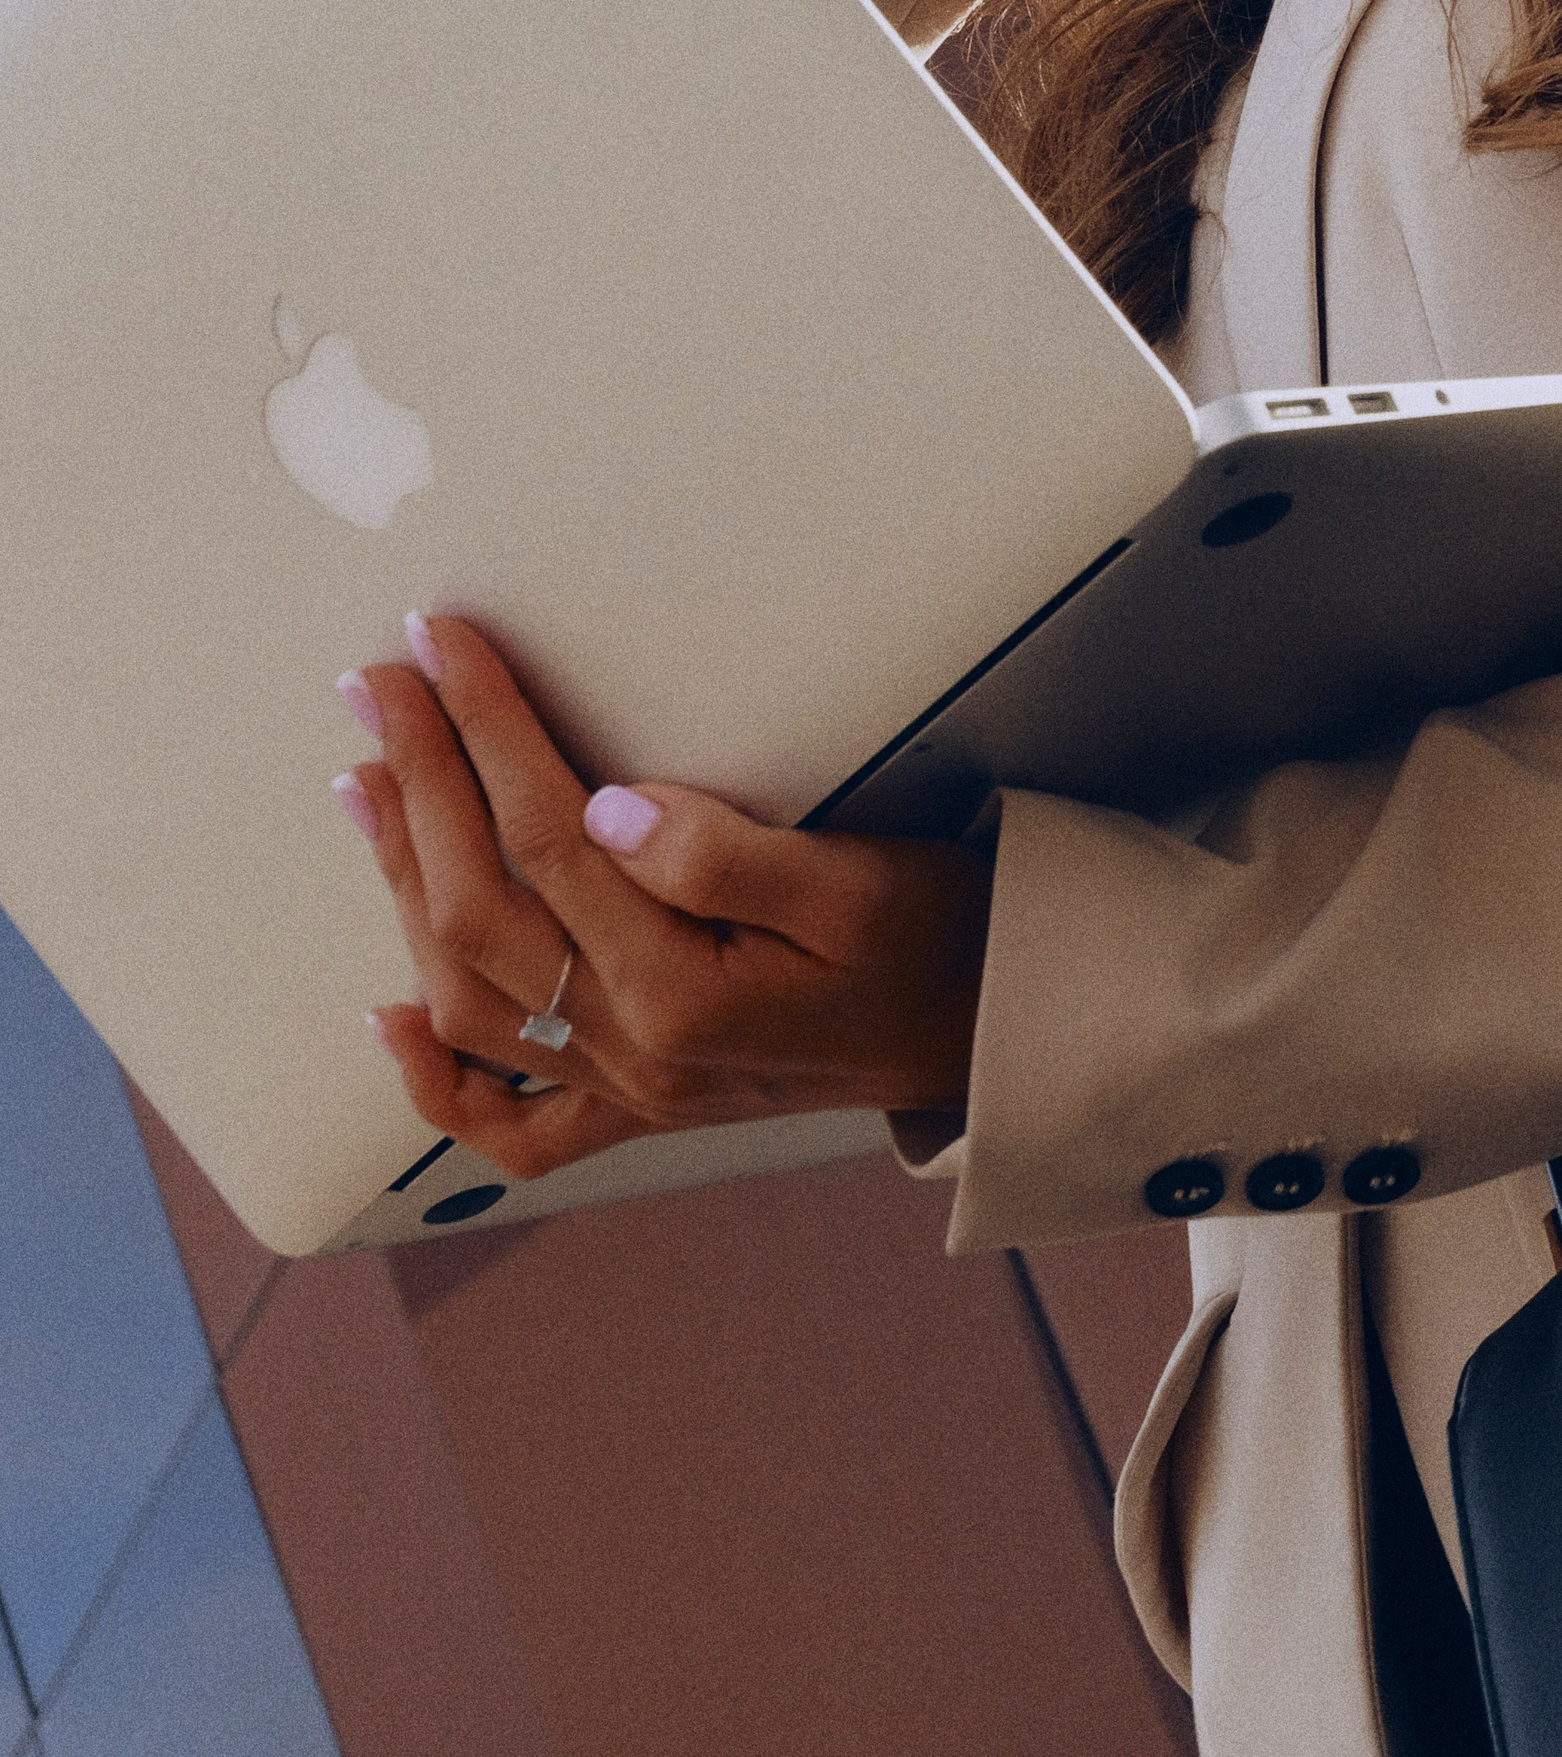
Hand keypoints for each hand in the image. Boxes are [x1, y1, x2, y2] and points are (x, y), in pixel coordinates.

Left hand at [337, 616, 991, 1182]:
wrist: (989, 1034)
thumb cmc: (937, 940)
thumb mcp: (860, 880)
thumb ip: (729, 854)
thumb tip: (607, 807)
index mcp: (684, 992)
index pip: (550, 835)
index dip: (485, 729)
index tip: (443, 642)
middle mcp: (636, 1055)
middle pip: (483, 910)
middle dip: (421, 782)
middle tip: (377, 681)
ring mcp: (630, 1093)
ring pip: (469, 998)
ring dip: (404, 885)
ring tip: (367, 781)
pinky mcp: (641, 1110)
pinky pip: (513, 1123)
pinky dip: (436, 1080)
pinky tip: (388, 1016)